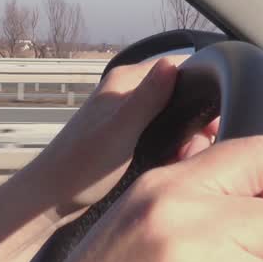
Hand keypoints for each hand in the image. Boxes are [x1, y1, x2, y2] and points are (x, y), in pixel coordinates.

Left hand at [19, 56, 219, 225]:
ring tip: (181, 159)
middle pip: (180, 94)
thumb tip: (172, 64)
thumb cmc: (80, 167)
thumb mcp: (120, 131)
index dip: (202, 87)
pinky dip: (171, 148)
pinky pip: (162, 134)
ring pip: (173, 117)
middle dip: (195, 120)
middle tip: (195, 147)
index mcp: (125, 81)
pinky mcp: (126, 136)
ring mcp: (126, 114)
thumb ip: (147, 98)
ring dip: (184, 138)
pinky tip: (170, 165)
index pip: (179, 65)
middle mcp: (126, 92)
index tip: (211, 118)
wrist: (51, 197)